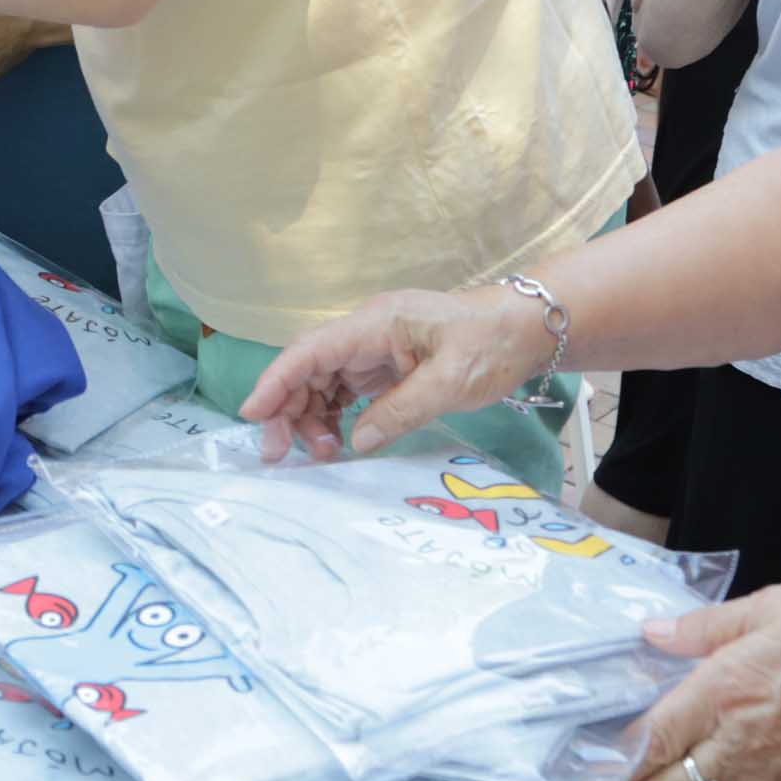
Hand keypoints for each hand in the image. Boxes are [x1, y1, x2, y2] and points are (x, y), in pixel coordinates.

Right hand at [236, 285, 558, 463]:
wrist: (527, 329)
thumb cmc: (491, 345)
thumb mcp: (451, 382)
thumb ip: (400, 411)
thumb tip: (356, 441)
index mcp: (375, 325)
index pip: (310, 350)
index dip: (276, 380)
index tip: (253, 414)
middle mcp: (365, 333)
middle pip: (307, 368)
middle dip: (286, 408)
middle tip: (279, 455)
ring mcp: (374, 349)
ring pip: (321, 381)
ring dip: (310, 417)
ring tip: (323, 454)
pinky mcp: (385, 365)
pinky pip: (344, 390)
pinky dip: (333, 415)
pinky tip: (338, 440)